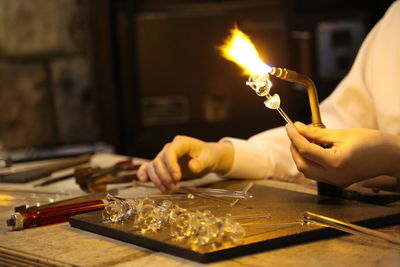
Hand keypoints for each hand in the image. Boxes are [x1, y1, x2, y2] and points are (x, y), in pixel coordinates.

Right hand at [137, 135, 232, 192]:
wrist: (207, 158)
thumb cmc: (208, 156)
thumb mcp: (209, 159)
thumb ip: (201, 163)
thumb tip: (192, 167)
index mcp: (181, 143)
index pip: (170, 152)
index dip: (171, 166)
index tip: (177, 178)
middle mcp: (169, 148)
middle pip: (159, 161)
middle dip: (165, 176)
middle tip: (175, 188)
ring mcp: (164, 157)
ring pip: (153, 167)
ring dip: (158, 180)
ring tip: (169, 190)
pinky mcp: (162, 165)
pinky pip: (149, 168)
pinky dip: (145, 173)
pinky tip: (144, 180)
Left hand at [285, 122, 399, 186]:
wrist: (392, 157)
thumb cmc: (372, 143)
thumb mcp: (342, 134)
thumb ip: (317, 133)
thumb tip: (298, 128)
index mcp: (336, 163)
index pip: (305, 150)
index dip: (294, 137)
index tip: (288, 126)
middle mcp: (334, 177)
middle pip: (302, 165)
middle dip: (294, 149)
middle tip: (294, 133)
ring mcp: (336, 182)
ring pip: (307, 172)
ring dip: (300, 156)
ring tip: (302, 139)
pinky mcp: (338, 182)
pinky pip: (317, 174)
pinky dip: (310, 161)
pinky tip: (312, 148)